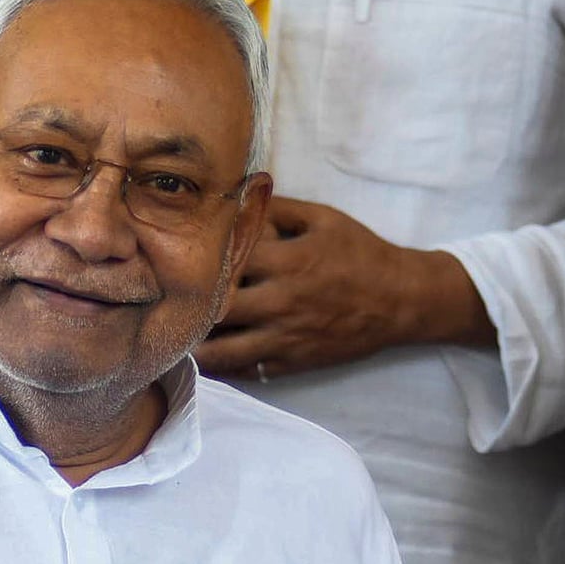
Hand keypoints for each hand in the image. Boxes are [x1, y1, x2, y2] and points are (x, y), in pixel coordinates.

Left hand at [195, 196, 492, 379]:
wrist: (403, 300)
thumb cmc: (360, 252)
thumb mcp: (322, 219)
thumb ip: (276, 208)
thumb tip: (234, 193)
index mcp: (287, 260)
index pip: (227, 261)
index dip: (198, 259)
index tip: (173, 257)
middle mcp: (282, 301)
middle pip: (217, 308)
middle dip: (187, 305)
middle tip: (161, 301)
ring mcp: (287, 336)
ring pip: (224, 349)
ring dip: (194, 344)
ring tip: (172, 335)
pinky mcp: (293, 361)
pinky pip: (247, 370)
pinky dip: (221, 367)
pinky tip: (201, 357)